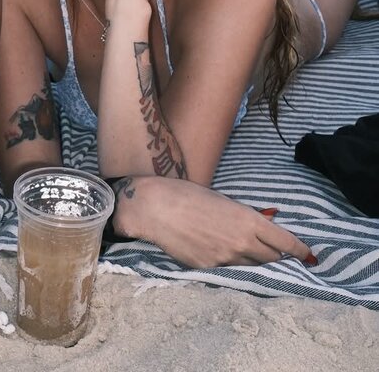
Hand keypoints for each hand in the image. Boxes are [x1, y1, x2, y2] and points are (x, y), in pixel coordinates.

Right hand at [113, 176, 313, 267]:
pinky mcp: (209, 269)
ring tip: (242, 248)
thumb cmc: (187, 195)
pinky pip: (228, 269)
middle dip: (276, 255)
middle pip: (271, 258)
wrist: (155, 208)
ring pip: (250, 266)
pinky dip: (230, 262)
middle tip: (275, 251)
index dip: (300, 250)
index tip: (309, 255)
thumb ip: (244, 216)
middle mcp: (241, 243)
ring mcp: (225, 259)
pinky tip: (217, 249)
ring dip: (253, 259)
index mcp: (247, 221)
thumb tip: (261, 224)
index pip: (285, 242)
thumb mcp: (221, 199)